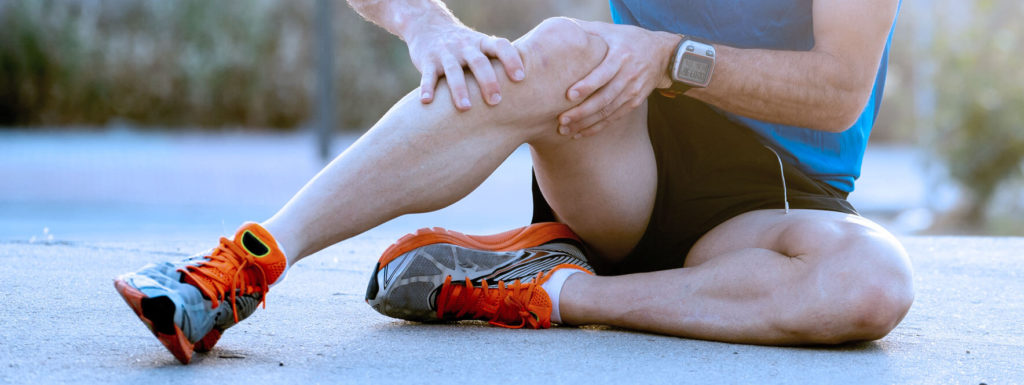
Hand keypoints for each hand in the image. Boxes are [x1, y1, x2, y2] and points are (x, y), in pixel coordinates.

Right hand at [405, 23, 525, 110]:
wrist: (428, 25)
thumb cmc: (464, 47)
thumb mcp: (481, 47)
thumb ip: (498, 63)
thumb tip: (527, 89)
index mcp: (482, 43)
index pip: (500, 46)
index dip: (511, 60)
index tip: (521, 78)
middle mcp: (465, 47)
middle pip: (479, 62)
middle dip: (488, 81)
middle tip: (496, 101)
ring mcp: (446, 53)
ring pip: (453, 70)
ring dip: (459, 89)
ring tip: (466, 108)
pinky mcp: (427, 60)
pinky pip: (427, 75)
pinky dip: (427, 88)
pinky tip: (427, 101)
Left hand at [557, 21, 679, 137]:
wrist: (663, 54)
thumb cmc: (630, 40)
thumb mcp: (612, 31)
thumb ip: (589, 31)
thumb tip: (563, 28)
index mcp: (621, 55)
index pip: (603, 73)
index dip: (587, 85)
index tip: (569, 95)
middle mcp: (629, 75)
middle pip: (604, 98)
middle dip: (582, 112)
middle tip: (561, 120)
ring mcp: (633, 91)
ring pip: (608, 111)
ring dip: (586, 123)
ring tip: (566, 130)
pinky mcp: (634, 102)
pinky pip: (614, 118)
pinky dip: (597, 127)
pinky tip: (580, 133)